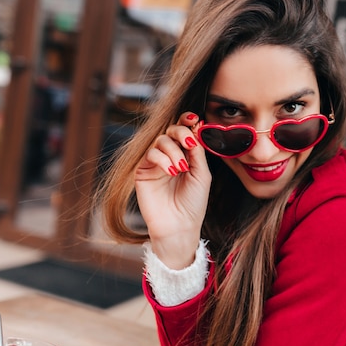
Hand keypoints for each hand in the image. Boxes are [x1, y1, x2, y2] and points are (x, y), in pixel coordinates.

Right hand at [134, 112, 210, 268]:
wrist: (179, 226)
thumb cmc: (193, 203)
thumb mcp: (202, 174)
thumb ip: (197, 152)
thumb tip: (196, 128)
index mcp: (186, 155)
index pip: (184, 131)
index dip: (187, 121)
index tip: (195, 119)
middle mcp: (170, 156)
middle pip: (172, 130)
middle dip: (181, 132)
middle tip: (189, 144)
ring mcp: (156, 163)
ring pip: (161, 140)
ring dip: (173, 151)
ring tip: (181, 169)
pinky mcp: (143, 171)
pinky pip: (150, 154)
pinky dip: (162, 159)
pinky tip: (171, 171)